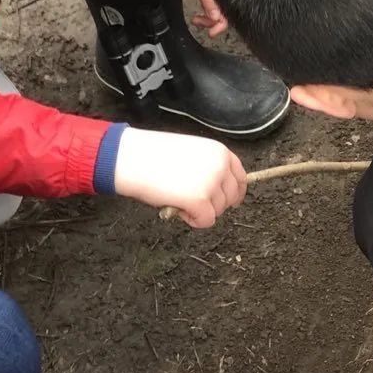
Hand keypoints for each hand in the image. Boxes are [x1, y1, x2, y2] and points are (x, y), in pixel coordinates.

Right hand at [113, 125, 246, 226]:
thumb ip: (208, 167)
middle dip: (215, 204)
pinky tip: (178, 209)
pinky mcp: (201, 201)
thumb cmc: (153, 155)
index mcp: (220, 151)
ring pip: (218, 210)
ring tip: (178, 199)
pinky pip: (206, 221)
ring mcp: (213, 184)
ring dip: (201, 211)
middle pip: (231, 196)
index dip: (236, 192)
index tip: (231, 201)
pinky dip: (193, 221)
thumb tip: (217, 189)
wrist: (132, 158)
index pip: (240, 176)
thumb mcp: (191, 153)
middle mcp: (221, 166)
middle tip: (192, 203)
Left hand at [186, 0, 226, 36]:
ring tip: (198, 16)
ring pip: (220, 4)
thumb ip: (209, 0)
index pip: (229, 12)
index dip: (220, 25)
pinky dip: (210, 3)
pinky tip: (203, 3)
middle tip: (198, 21)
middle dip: (212, 21)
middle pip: (225, 10)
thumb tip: (217, 20)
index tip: (210, 32)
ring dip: (210, 13)